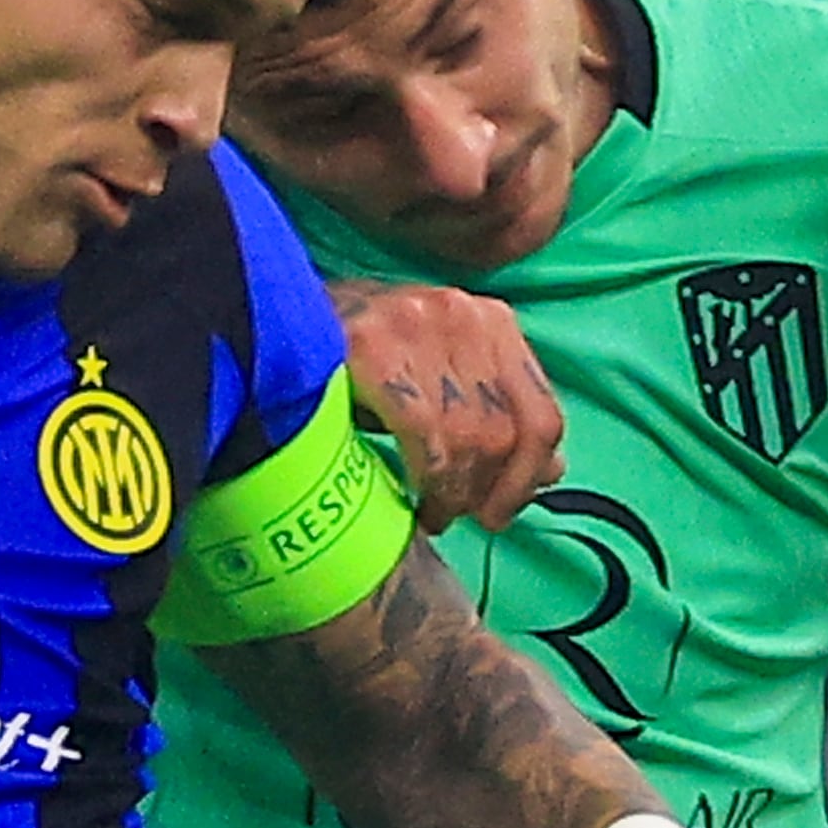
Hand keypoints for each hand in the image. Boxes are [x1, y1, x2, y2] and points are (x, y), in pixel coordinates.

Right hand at [331, 279, 564, 528]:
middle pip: (507, 432)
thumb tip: (550, 472)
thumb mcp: (438, 377)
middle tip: (460, 517)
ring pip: (469, 437)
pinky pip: (423, 433)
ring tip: (433, 509)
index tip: (502, 514)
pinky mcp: (374, 344)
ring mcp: (420, 324)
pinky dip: (425, 477)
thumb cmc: (360, 353)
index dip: (528, 478)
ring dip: (453, 491)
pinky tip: (412, 496)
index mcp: (492, 320)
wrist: (277, 310)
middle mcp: (465, 315)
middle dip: (486, 490)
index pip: (542, 413)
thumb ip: (496, 416)